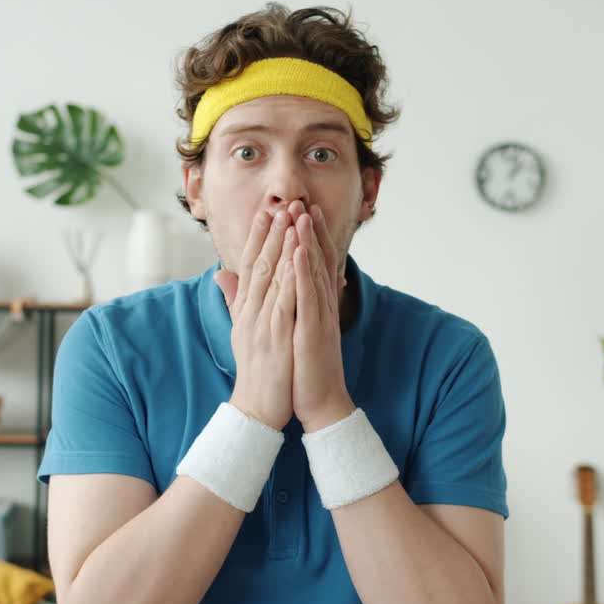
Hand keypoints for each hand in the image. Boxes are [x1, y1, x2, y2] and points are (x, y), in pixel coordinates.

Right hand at [214, 208, 298, 429]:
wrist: (257, 408)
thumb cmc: (256, 370)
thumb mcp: (241, 330)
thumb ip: (234, 300)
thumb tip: (221, 274)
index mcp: (245, 309)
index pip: (249, 265)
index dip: (257, 236)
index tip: (265, 210)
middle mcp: (250, 312)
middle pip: (260, 264)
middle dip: (270, 232)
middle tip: (280, 203)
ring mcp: (262, 323)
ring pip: (272, 278)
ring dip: (281, 246)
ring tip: (291, 219)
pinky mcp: (276, 337)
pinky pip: (284, 302)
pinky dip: (291, 278)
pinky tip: (298, 258)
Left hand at [289, 203, 354, 432]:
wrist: (319, 402)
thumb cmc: (304, 368)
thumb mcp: (292, 330)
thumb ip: (286, 305)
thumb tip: (281, 289)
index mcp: (315, 305)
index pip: (312, 264)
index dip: (309, 237)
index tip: (301, 210)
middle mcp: (322, 305)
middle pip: (316, 260)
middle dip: (310, 231)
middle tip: (303, 201)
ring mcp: (320, 316)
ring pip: (314, 272)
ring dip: (308, 242)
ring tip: (301, 215)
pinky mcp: (315, 330)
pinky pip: (309, 296)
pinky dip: (304, 272)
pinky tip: (298, 252)